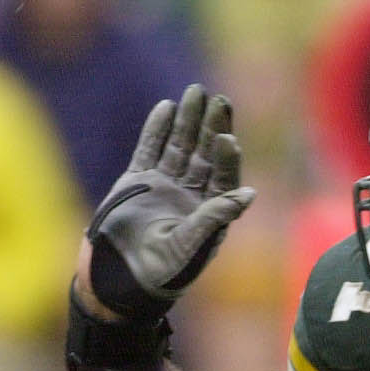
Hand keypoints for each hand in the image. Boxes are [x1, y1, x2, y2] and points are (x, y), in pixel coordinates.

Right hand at [84, 83, 255, 319]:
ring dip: (187, 120)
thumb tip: (249, 195)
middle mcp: (191, 194)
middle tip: (219, 100)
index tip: (227, 138)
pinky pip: (150, 149)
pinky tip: (166, 107)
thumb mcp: (190, 247)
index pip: (224, 177)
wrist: (120, 278)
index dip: (226, 157)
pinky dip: (157, 129)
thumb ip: (214, 219)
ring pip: (179, 146)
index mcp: (210, 211)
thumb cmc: (162, 271)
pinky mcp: (138, 180)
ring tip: (195, 92)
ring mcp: (165, 184)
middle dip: (211, 127)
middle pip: (205, 153)